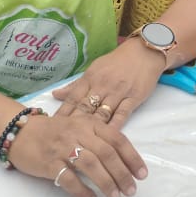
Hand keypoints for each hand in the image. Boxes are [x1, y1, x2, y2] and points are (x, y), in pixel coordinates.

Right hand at [8, 109, 146, 196]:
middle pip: (106, 154)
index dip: (132, 158)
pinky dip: (81, 190)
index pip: (117, 139)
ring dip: (106, 183)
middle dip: (122, 174)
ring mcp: (62, 147)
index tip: (142, 175)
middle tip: (130, 190)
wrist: (21, 131)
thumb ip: (100, 139)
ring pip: (90, 165)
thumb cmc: (55, 132)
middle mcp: (78, 133)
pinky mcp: (48, 162)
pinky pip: (68, 178)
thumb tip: (124, 162)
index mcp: (89, 123)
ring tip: (115, 196)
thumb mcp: (80, 127)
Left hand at [52, 39, 166, 130]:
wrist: (144, 53)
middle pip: (85, 108)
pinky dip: (114, 126)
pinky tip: (106, 137)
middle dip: (73, 124)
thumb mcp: (94, 69)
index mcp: (90, 78)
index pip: (73, 98)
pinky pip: (122, 114)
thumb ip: (76, 85)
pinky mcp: (133, 98)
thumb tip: (55, 94)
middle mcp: (102, 85)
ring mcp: (118, 92)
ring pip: (102, 113)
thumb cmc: (117, 62)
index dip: (62, 113)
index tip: (52, 126)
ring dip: (92, 128)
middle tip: (63, 138)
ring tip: (81, 143)